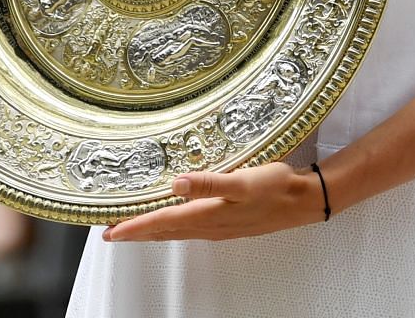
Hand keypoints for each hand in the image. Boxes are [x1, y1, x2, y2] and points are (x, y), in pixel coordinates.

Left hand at [102, 163, 326, 242]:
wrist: (305, 201)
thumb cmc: (277, 187)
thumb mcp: (244, 181)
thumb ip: (209, 183)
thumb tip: (176, 183)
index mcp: (209, 215)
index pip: (162, 222)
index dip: (134, 226)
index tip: (109, 231)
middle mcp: (210, 225)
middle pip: (164, 232)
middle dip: (137, 232)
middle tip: (111, 233)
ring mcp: (220, 227)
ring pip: (177, 232)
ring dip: (153, 232)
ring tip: (135, 229)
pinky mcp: (229, 224)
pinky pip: (191, 230)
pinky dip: (174, 228)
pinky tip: (175, 223)